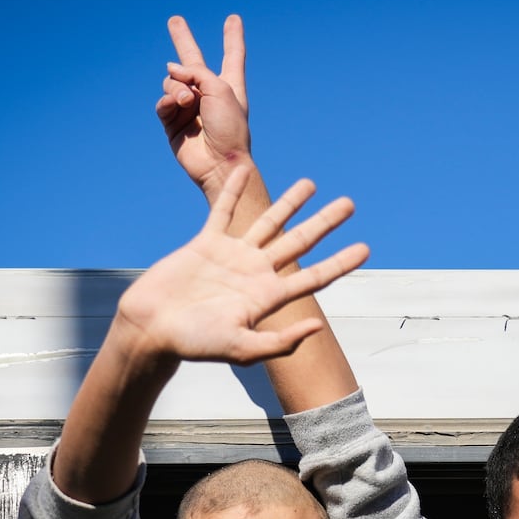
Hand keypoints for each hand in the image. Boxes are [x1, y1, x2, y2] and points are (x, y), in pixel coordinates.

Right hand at [114, 167, 367, 366]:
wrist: (151, 329)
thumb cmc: (194, 345)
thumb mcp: (241, 349)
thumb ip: (279, 342)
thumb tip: (318, 327)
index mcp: (268, 297)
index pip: (314, 276)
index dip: (340, 262)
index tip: (366, 248)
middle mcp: (255, 273)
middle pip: (299, 242)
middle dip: (325, 222)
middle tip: (350, 203)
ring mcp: (232, 256)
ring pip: (268, 221)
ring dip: (290, 202)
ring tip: (312, 183)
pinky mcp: (205, 243)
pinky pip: (223, 210)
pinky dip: (233, 189)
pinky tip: (246, 169)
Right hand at [156, 14, 254, 200]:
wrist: (219, 162)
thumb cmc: (229, 127)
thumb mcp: (221, 89)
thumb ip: (196, 71)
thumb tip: (169, 68)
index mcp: (228, 85)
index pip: (232, 55)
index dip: (232, 37)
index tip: (233, 19)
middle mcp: (208, 93)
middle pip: (192, 61)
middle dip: (183, 40)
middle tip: (174, 20)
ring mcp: (188, 107)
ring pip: (172, 82)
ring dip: (178, 88)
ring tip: (188, 101)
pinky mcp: (172, 122)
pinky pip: (163, 102)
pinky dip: (167, 101)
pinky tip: (176, 106)